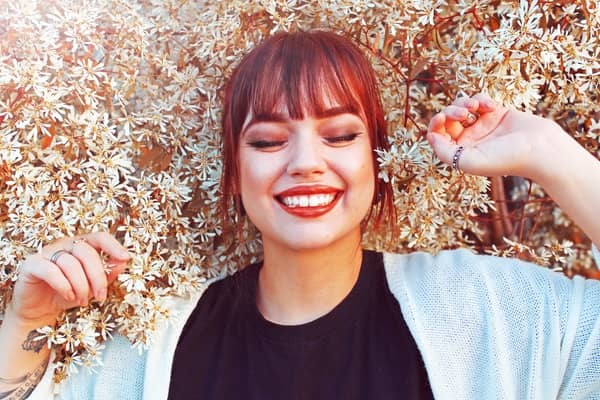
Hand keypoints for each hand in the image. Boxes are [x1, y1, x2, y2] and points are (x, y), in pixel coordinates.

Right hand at [9, 232, 130, 323]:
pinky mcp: (31, 265)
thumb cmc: (67, 295)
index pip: (99, 237)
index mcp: (80, 246)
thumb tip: (123, 262)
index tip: (125, 257)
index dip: (113, 245)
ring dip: (81, 285)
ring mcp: (46, 253)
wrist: (38, 311)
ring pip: (70, 263)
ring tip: (83, 300)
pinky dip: (63, 285)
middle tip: (100, 296)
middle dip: (97, 276)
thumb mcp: (92, 287)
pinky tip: (69, 296)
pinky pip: (51, 270)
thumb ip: (107, 273)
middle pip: (87, 252)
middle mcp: (64, 245)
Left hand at [426, 93, 561, 178]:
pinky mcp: (496, 113)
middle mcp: (470, 140)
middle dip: (451, 111)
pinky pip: (479, 100)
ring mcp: (483, 126)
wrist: (540, 148)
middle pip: (448, 119)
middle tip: (464, 113)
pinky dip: (481, 99)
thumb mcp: (469, 161)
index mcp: (461, 152)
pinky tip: (491, 106)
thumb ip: (446, 152)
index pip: (438, 136)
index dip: (435, 124)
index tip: (442, 117)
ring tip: (474, 106)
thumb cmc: (506, 159)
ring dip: (463, 102)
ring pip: (461, 107)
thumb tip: (431, 138)